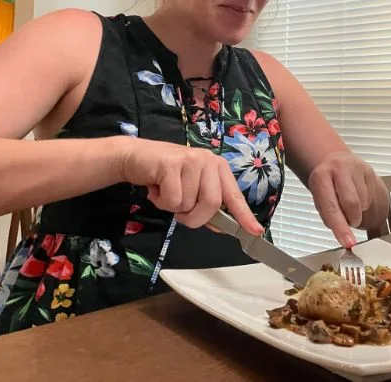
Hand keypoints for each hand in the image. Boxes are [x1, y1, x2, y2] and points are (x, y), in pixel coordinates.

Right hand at [118, 138, 262, 235]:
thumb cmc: (164, 175)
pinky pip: (172, 200)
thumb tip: (221, 228)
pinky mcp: (172, 164)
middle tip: (178, 212)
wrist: (134, 157)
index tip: (256, 232)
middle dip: (194, 217)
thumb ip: (205, 206)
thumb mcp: (189, 189)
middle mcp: (208, 161)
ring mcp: (191, 160)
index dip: (244, 216)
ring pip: (189, 204)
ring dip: (173, 208)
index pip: (234, 196)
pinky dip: (161, 202)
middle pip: (211, 204)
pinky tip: (156, 187)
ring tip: (165, 191)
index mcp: (218, 168)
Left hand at [307, 152, 388, 247]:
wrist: (334, 160)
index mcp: (320, 177)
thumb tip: (344, 236)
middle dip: (353, 219)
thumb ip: (329, 215)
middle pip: (352, 203)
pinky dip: (365, 203)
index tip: (348, 243)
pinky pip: (372, 196)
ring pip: (363, 202)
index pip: (331, 207)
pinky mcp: (369, 170)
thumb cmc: (326, 184)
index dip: (340, 227)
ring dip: (358, 211)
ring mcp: (356, 168)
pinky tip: (357, 195)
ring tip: (349, 203)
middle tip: (349, 220)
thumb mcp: (320, 197)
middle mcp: (338, 169)